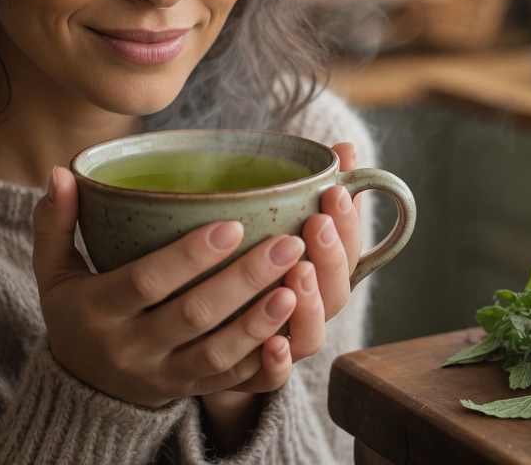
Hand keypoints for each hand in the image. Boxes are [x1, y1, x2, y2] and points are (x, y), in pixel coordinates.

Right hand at [32, 167, 302, 408]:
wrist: (82, 389)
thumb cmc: (76, 312)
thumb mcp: (54, 272)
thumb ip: (55, 222)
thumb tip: (61, 172)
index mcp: (96, 311)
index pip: (146, 281)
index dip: (189, 256)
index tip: (233, 225)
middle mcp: (130, 348)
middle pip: (193, 316)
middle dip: (243, 280)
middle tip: (287, 244)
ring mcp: (163, 376)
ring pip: (218, 355)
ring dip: (260, 322)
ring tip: (296, 286)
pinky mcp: (190, 392)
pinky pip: (231, 384)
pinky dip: (264, 363)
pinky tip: (292, 333)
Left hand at [199, 142, 365, 440]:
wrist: (179, 344)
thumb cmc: (230, 269)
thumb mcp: (271, 227)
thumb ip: (304, 193)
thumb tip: (343, 148)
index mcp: (317, 275)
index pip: (350, 253)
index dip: (349, 226)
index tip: (334, 192)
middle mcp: (304, 315)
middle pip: (337, 295)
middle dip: (331, 257)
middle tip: (315, 223)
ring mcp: (276, 349)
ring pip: (309, 338)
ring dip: (309, 306)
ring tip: (298, 273)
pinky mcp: (239, 378)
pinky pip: (267, 381)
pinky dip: (275, 367)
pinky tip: (274, 347)